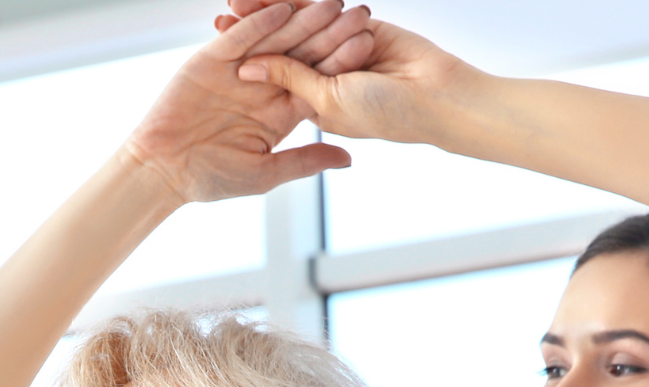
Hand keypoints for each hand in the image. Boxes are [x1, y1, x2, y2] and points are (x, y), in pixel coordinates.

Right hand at [122, 2, 374, 202]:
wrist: (163, 170)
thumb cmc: (210, 179)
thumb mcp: (265, 173)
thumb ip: (305, 160)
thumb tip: (349, 158)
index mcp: (278, 112)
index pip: (316, 83)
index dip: (341, 65)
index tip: (369, 48)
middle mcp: (262, 86)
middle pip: (301, 55)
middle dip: (330, 35)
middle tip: (360, 13)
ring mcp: (237, 71)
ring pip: (275, 40)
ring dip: (301, 21)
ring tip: (329, 4)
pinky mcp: (211, 60)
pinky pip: (238, 37)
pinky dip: (257, 24)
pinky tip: (282, 9)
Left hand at [224, 4, 477, 146]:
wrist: (434, 96)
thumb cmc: (384, 113)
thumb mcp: (327, 101)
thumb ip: (292, 81)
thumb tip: (250, 67)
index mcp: (309, 105)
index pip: (271, 81)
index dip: (244, 67)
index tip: (214, 55)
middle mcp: (322, 77)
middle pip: (280, 51)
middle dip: (249, 35)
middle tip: (219, 17)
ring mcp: (339, 52)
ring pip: (299, 28)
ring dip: (270, 12)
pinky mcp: (359, 26)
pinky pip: (324, 10)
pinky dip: (301, 1)